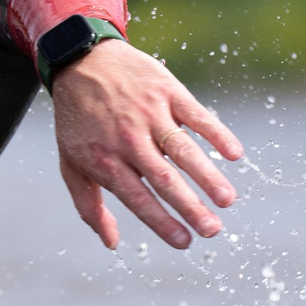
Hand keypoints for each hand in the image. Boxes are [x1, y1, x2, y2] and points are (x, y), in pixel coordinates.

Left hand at [50, 39, 243, 249]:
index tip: (184, 242)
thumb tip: (111, 243)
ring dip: (207, 176)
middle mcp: (128, 139)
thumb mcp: (71, 164)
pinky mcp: (167, 91)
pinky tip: (234, 154)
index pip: (138, 198)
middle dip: (190, 207)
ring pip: (183, 149)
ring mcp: (149, 114)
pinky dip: (216, 133)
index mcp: (105, 161)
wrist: (80, 62)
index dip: (161, 222)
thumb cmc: (77, 121)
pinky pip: (196, 115)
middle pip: (164, 178)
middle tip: (212, 230)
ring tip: (227, 200)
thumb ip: (89, 205)